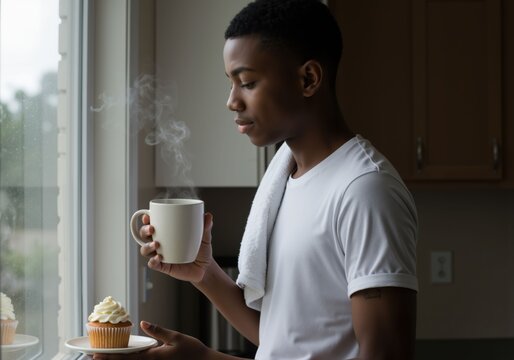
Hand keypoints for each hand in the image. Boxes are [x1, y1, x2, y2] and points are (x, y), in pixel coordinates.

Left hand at [92, 321, 209, 359]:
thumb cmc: (192, 351)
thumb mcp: (175, 337)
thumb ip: (158, 331)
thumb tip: (144, 323)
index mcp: (152, 357)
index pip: (126, 358)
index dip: (109, 357)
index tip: (95, 354)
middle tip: (93, 358)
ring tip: (104, 359)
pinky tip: (125, 359)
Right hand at [139, 212, 213, 282]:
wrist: (205, 268)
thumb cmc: (202, 250)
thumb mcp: (205, 237)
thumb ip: (206, 227)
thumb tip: (208, 216)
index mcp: (167, 232)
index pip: (152, 223)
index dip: (146, 219)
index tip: (147, 216)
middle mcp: (161, 243)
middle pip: (144, 235)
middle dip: (144, 231)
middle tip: (152, 229)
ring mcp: (161, 255)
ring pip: (145, 250)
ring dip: (147, 246)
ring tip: (156, 244)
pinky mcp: (164, 266)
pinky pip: (153, 264)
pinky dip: (153, 261)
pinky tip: (158, 258)